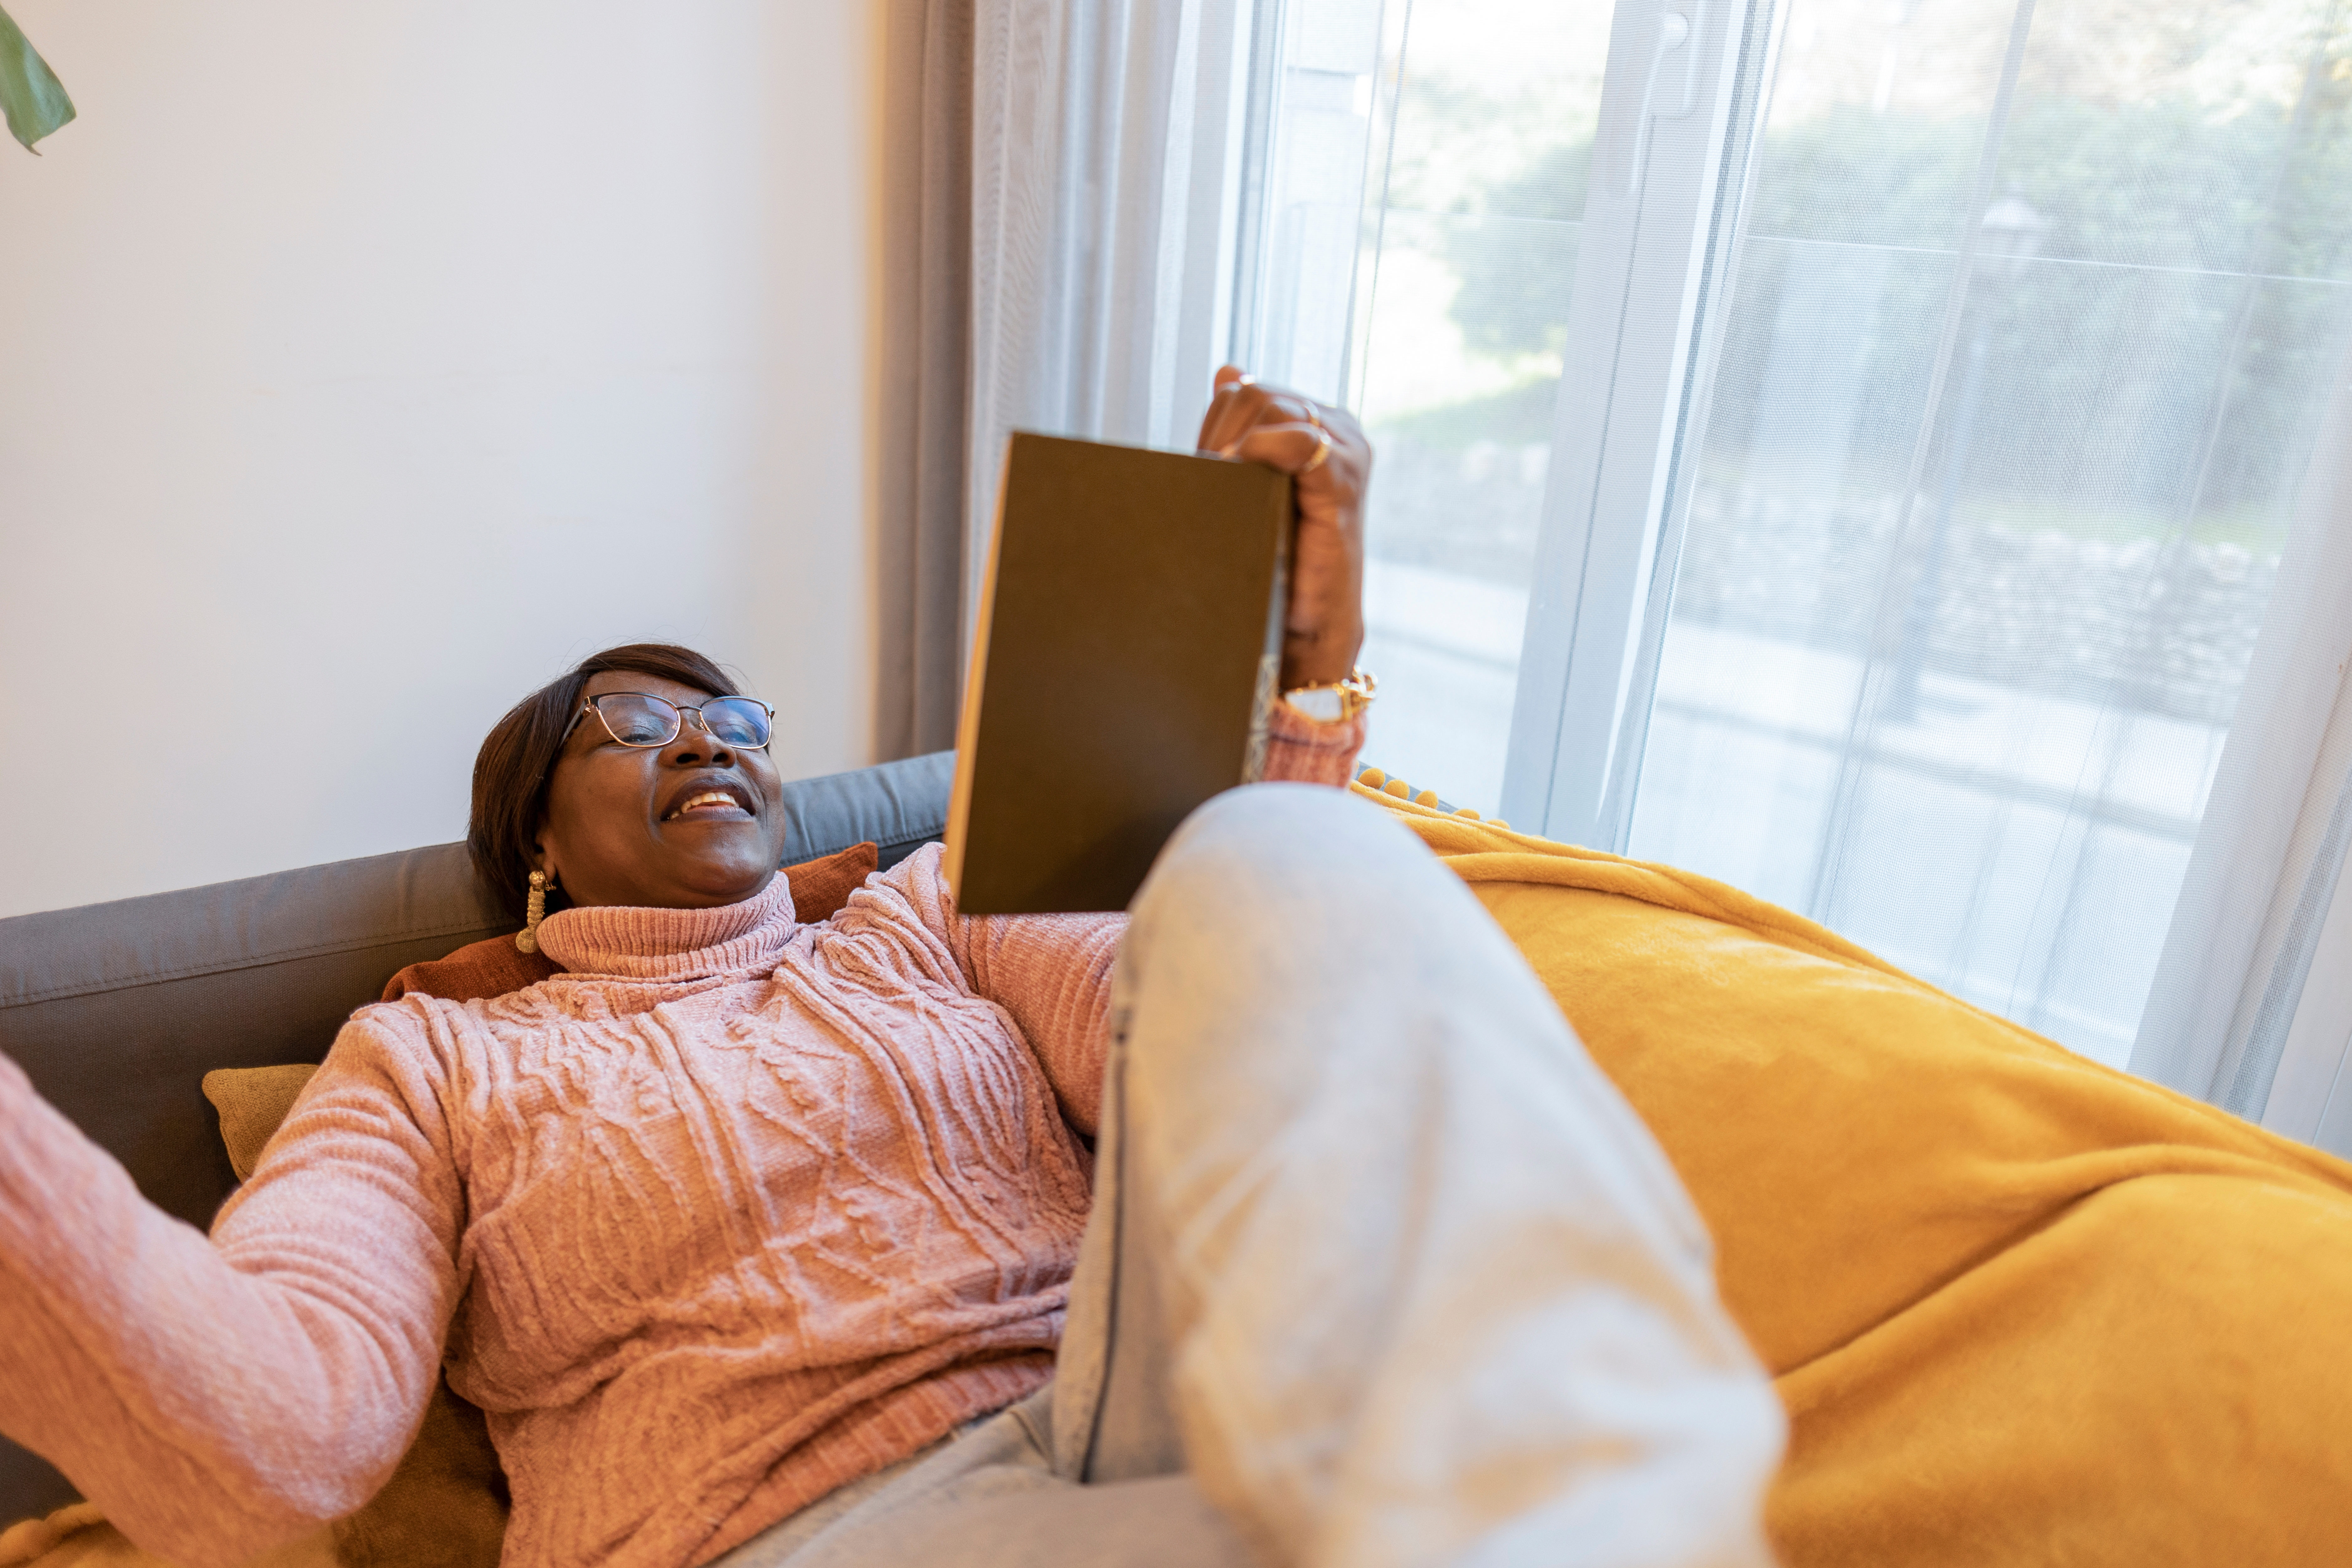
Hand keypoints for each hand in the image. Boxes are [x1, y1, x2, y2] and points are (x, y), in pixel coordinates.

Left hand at [1195, 365, 1369, 690]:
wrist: (1305, 624)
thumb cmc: (1279, 559)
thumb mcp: (1254, 483)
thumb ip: (1245, 427)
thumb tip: (1228, 371)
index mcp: (1318, 422)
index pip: (1249, 389)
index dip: (1214, 422)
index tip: (1207, 466)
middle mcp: (1338, 427)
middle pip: (1255, 393)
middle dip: (1219, 430)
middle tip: (1212, 478)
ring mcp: (1346, 449)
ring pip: (1269, 406)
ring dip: (1233, 444)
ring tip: (1228, 486)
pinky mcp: (1344, 478)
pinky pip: (1297, 439)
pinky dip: (1261, 451)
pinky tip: (1244, 475)